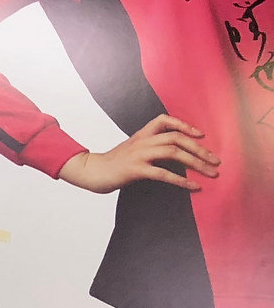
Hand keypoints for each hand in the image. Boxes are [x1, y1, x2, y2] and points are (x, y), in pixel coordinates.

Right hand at [59, 115, 216, 192]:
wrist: (90, 172)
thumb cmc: (112, 164)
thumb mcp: (131, 149)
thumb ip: (149, 147)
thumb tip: (171, 152)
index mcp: (141, 135)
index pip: (164, 120)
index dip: (184, 125)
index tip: (200, 136)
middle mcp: (142, 141)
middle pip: (177, 138)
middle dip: (200, 149)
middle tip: (216, 161)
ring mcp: (138, 155)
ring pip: (173, 152)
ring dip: (196, 163)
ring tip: (211, 173)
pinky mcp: (135, 170)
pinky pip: (163, 173)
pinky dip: (181, 180)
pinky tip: (193, 187)